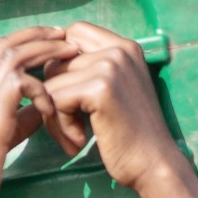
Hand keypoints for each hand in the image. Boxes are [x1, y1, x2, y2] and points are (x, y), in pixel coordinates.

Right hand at [0, 27, 79, 197]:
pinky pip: (22, 84)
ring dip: (44, 51)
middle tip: (65, 36)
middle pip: (2, 44)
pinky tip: (52, 106)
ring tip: (71, 53)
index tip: (47, 41)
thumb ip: (15, 121)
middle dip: (36, 36)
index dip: (20, 40)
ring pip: (12, 56)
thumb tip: (41, 109)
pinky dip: (42, 88)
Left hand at [39, 23, 190, 192]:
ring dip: (54, 116)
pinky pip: (56, 100)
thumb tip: (45, 61)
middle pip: (55, 62)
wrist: (153, 164)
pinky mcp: (101, 88)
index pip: (74, 32)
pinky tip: (80, 140)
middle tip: (69, 128)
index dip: (59, 63)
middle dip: (52, 97)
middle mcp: (119, 49)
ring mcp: (111, 66)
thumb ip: (90, 70)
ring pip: (51, 83)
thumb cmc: (129, 135)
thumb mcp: (114, 91)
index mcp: (125, 46)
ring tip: (75, 137)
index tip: (65, 95)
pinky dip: (61, 125)